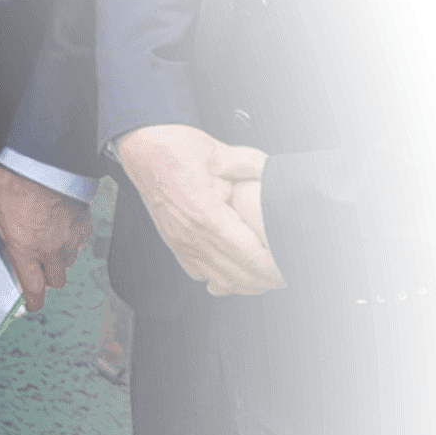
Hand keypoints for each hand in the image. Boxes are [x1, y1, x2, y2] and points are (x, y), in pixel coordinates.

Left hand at [0, 165, 93, 312]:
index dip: (32, 303)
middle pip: (56, 281)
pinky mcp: (85, 226)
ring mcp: (72, 240)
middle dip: (46, 280)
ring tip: (47, 247)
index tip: (28, 306)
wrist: (47, 164)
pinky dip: (72, 242)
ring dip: (59, 261)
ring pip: (69, 263)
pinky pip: (81, 243)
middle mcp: (52, 251)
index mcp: (27, 251)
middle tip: (36, 269)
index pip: (34, 290)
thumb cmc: (14, 184)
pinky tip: (60, 231)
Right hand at [115, 125, 280, 294]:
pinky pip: (200, 274)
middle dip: (269, 281)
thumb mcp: (221, 152)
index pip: (251, 257)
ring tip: (269, 279)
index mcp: (206, 216)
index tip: (294, 266)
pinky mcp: (175, 243)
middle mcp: (192, 236)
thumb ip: (255, 165)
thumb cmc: (173, 149)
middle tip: (290, 273)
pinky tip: (235, 278)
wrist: (141, 149)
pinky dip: (221, 282)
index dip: (277, 268)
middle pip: (239, 276)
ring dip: (247, 285)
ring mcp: (181, 243)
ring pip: (220, 281)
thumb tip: (278, 175)